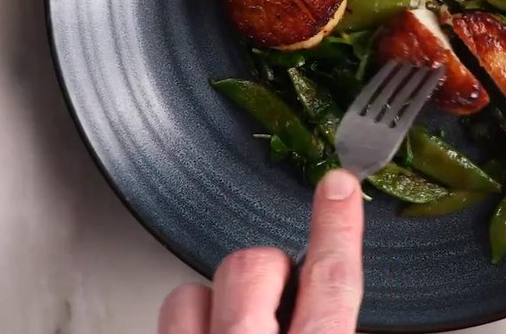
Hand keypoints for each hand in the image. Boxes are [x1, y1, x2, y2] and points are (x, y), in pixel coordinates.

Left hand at [158, 169, 363, 333]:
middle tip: (276, 305)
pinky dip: (185, 327)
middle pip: (254, 266)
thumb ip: (333, 328)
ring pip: (193, 293)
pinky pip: (166, 320)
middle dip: (267, 273)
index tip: (337, 186)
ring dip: (214, 305)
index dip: (336, 227)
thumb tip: (339, 304)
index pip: (330, 280)